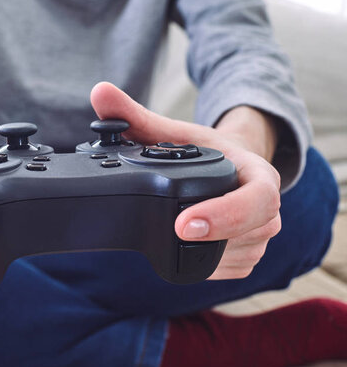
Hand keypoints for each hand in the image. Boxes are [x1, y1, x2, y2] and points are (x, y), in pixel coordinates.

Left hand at [90, 82, 281, 278]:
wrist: (229, 163)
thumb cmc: (205, 148)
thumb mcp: (176, 130)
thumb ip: (136, 116)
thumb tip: (99, 93)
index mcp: (258, 175)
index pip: (258, 199)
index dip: (226, 214)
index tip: (183, 224)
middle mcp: (268, 209)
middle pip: (252, 233)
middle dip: (212, 238)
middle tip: (173, 232)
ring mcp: (260, 237)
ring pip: (239, 257)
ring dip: (207, 252)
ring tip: (180, 233)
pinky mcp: (247, 257)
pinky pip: (230, 272)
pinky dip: (207, 267)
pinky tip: (188, 250)